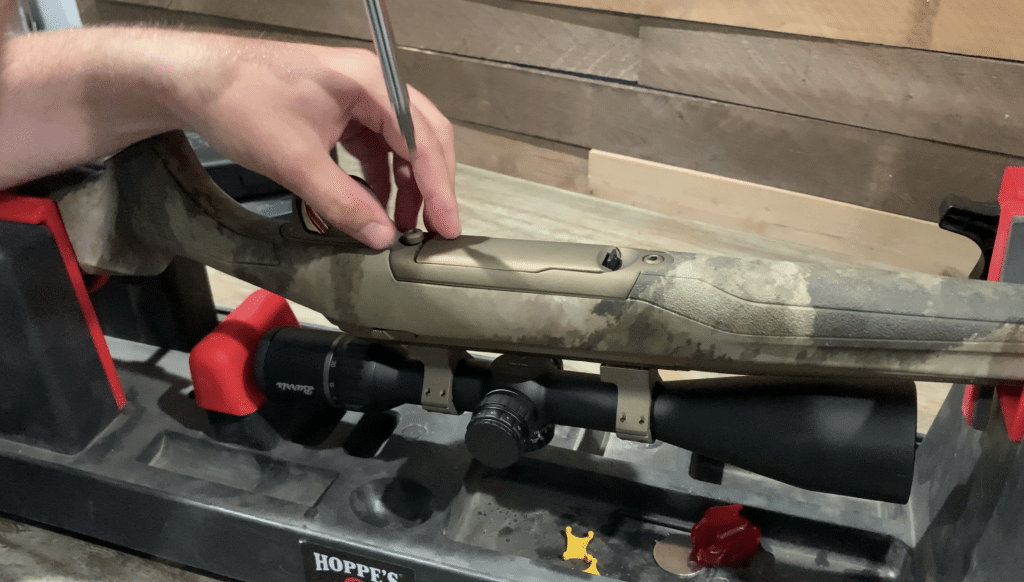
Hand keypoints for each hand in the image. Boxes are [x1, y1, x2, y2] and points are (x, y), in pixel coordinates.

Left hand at [164, 38, 459, 248]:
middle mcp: (370, 85)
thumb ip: (343, 202)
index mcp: (369, 83)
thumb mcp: (295, 161)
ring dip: (406, 186)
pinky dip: (380, 179)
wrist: (193, 80)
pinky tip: (374, 206)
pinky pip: (374, 148)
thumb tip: (381, 236)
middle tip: (435, 229)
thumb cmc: (238, 100)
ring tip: (403, 226)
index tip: (447, 224)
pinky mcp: (339, 112)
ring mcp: (356, 98)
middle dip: (430, 186)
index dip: (439, 187)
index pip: (423, 138)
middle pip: (423, 138)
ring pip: (400, 145)